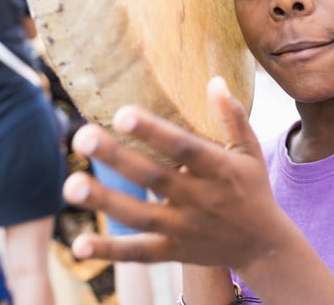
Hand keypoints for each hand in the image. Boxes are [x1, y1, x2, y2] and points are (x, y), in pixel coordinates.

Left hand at [62, 77, 290, 270]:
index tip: (122, 112)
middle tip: (82, 137)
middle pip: (153, 177)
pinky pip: (138, 253)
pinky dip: (110, 251)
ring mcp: (184, 228)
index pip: (183, 148)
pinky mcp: (173, 252)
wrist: (263, 246)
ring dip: (105, 202)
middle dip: (117, 158)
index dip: (154, 132)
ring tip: (70, 185)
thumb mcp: (250, 151)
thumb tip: (215, 80)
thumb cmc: (252, 188)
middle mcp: (200, 199)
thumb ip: (233, 116)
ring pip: (140, 216)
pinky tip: (79, 244)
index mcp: (219, 169)